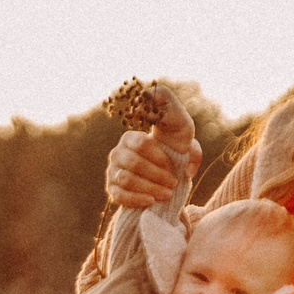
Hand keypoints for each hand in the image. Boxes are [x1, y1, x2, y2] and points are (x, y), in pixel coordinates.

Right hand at [103, 86, 199, 208]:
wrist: (173, 179)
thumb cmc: (177, 148)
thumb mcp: (180, 125)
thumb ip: (167, 105)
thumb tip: (148, 92)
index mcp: (130, 137)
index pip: (138, 143)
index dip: (156, 155)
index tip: (170, 162)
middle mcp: (117, 153)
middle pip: (132, 163)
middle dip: (157, 174)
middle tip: (174, 182)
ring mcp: (113, 172)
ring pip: (126, 179)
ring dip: (150, 187)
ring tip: (167, 192)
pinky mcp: (113, 191)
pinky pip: (119, 195)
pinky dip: (138, 199)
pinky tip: (152, 200)